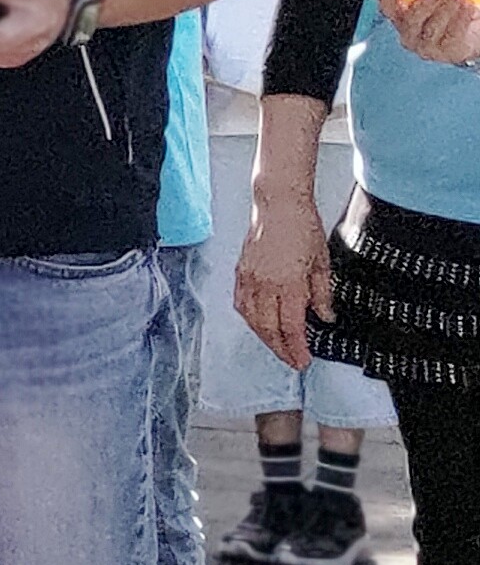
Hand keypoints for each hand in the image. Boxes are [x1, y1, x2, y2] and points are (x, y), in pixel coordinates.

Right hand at [236, 181, 329, 370]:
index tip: (303, 361)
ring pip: (252, 319)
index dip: (297, 348)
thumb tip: (324, 316)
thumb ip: (322, 294)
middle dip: (281, 348)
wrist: (278, 204)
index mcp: (288, 283)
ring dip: (264, 337)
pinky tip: (259, 324)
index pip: (290, 326)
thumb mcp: (322, 263)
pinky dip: (250, 318)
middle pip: (268, 328)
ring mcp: (249, 278)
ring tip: (278, 346)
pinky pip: (241, 303)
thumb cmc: (304, 227)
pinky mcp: (241, 271)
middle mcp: (265, 284)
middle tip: (293, 360)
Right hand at [385, 0, 479, 69]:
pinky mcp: (447, 52)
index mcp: (400, 18)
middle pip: (410, 21)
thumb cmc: (449, 10)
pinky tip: (468, 6)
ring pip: (432, 28)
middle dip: (424, 5)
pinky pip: (452, 35)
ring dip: (446, 9)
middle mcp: (409, 35)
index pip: (388, 9)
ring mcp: (426, 47)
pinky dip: (461, 18)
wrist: (471, 34)